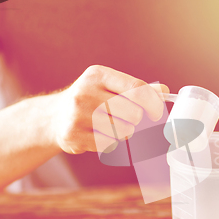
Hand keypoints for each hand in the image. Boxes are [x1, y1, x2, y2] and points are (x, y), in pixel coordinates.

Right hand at [49, 65, 168, 153]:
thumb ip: (136, 89)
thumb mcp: (109, 86)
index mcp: (98, 75)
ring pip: (123, 131)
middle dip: (136, 120)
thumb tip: (164, 91)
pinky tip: (99, 135)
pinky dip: (110, 142)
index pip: (136, 88)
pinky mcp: (73, 135)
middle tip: (128, 120)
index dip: (153, 103)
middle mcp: (85, 92)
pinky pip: (109, 144)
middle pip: (133, 112)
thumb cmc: (91, 100)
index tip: (157, 113)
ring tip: (110, 126)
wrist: (53, 117)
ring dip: (124, 132)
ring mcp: (77, 114)